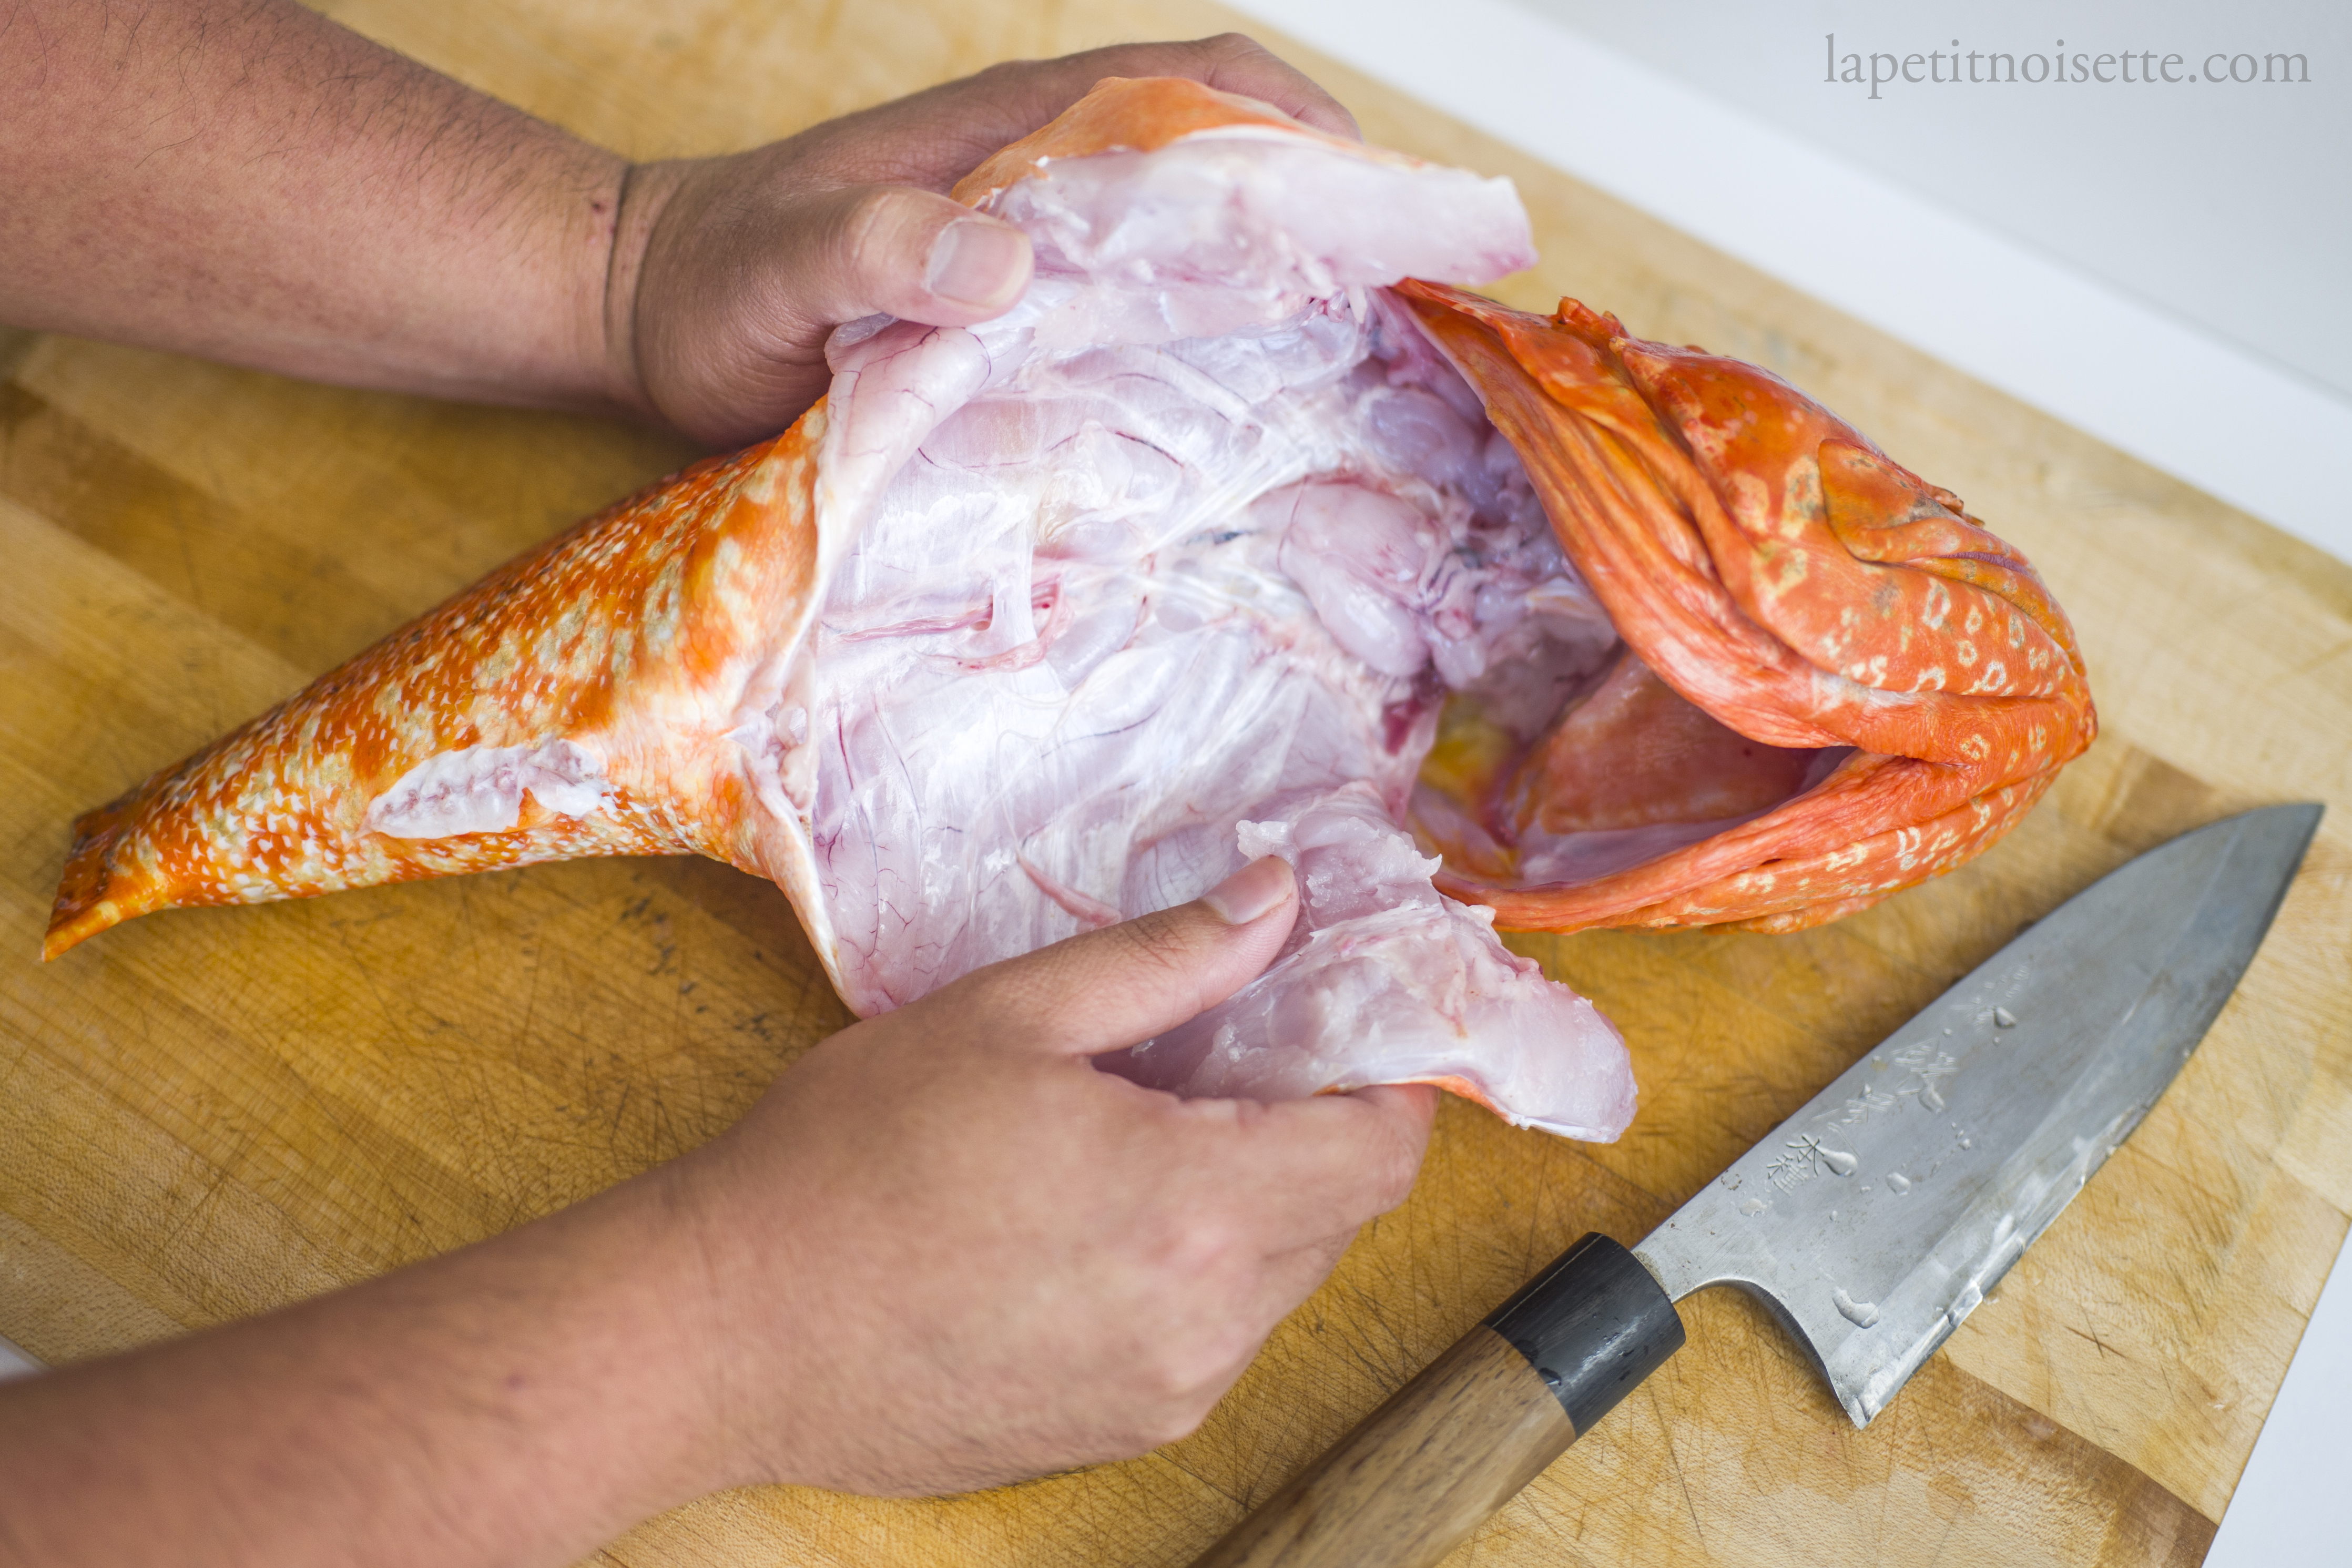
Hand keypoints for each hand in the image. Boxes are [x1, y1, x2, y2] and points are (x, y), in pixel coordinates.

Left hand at [608, 36, 1361, 445]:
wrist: (648, 307)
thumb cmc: (712, 282)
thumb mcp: (778, 269)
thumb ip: (872, 251)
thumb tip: (1001, 261)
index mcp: (1016, 131)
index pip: (1199, 86)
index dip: (1307, 131)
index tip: (1390, 209)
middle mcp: (1046, 170)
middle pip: (1227, 156)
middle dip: (1330, 211)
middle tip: (1415, 309)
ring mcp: (1039, 236)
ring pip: (1196, 230)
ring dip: (1283, 275)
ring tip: (1369, 363)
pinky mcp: (1021, 302)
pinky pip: (1143, 298)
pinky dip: (1211, 328)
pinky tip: (1247, 405)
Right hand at [670, 854, 1435, 1494]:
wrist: (724, 1330)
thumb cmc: (848, 1161)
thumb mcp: (1007, 1016)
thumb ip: (1168, 957)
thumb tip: (1277, 896)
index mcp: (1196, 1208)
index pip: (1382, 1154)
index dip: (1387, 1084)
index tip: (1343, 1029)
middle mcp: (1206, 1325)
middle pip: (1337, 1216)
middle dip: (1305, 1131)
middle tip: (1220, 1062)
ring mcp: (1164, 1396)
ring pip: (1274, 1283)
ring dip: (1245, 1206)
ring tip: (1135, 1142)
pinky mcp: (1116, 1434)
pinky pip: (1207, 1342)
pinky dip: (1188, 1275)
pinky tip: (1089, 1227)